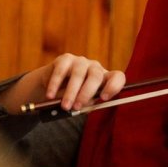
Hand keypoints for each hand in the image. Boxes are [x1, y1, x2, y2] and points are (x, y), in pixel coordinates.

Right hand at [0, 53, 125, 113]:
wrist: (53, 88)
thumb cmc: (73, 98)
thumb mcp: (83, 103)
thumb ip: (85, 104)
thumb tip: (79, 107)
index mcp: (105, 78)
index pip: (117, 77)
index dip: (113, 86)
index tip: (104, 98)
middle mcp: (95, 67)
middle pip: (96, 76)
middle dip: (86, 93)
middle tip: (76, 107)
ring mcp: (81, 62)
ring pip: (78, 74)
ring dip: (70, 92)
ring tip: (64, 106)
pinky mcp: (65, 59)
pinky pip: (61, 71)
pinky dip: (55, 85)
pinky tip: (50, 96)